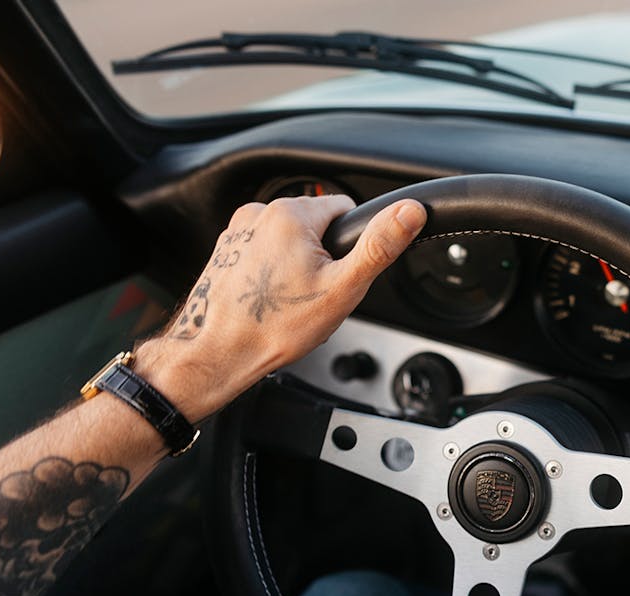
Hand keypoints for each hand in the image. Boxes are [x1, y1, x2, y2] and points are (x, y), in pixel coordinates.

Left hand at [134, 195, 426, 421]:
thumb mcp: (343, 288)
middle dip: (323, 257)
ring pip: (289, 241)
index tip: (339, 274)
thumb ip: (379, 245)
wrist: (220, 353)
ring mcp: (238, 232)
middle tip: (314, 295)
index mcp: (291, 214)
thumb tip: (409, 212)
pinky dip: (272, 274)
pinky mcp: (225, 251)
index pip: (344, 209)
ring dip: (297, 266)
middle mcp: (259, 214)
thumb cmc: (276, 326)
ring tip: (288, 301)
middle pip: (315, 226)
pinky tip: (269, 301)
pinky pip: (264, 253)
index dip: (350, 245)